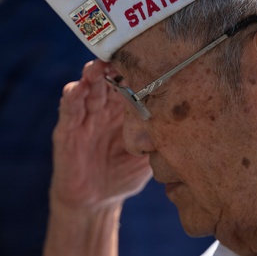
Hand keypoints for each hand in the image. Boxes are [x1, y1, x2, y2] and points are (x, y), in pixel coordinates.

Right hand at [50, 60, 152, 211]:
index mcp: (125, 111)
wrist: (96, 201)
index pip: (131, 83)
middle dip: (112, 65)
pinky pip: (69, 110)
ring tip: (95, 67)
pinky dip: (71, 98)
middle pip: (108, 78)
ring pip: (87, 89)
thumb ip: (161, 140)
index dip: (136, 71)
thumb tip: (189, 126)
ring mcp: (85, 117)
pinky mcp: (67, 130)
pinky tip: (75, 89)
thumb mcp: (148, 157)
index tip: (147, 57)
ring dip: (90, 75)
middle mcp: (104, 108)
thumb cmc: (124, 175)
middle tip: (120, 54)